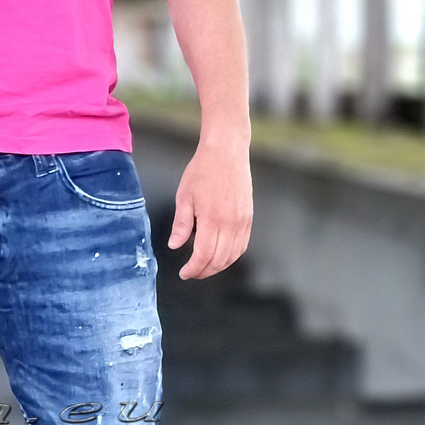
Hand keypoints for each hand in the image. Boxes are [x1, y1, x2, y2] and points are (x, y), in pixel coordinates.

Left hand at [167, 138, 252, 279]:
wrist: (226, 151)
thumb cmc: (202, 171)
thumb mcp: (184, 197)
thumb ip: (180, 225)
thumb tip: (175, 246)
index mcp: (212, 219)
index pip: (203, 255)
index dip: (193, 269)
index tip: (184, 273)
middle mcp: (231, 223)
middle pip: (219, 260)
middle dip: (203, 271)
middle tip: (191, 273)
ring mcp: (243, 221)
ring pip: (232, 256)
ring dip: (218, 267)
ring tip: (203, 267)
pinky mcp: (249, 217)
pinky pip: (242, 245)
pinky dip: (231, 256)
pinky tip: (219, 256)